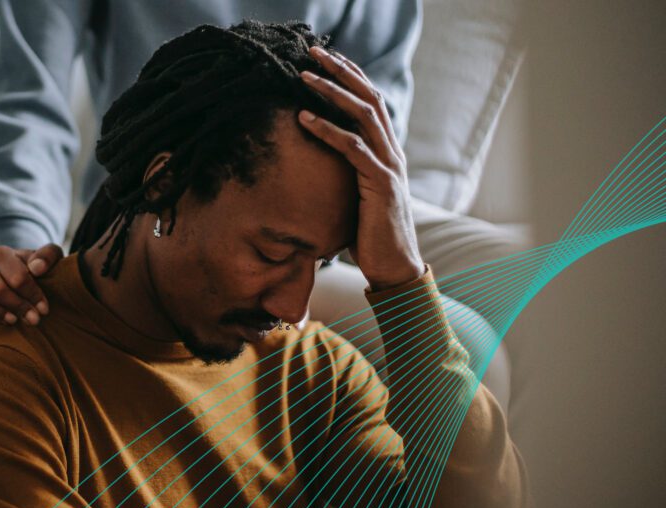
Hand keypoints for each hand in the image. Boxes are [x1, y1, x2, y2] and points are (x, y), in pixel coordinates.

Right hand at [0, 243, 63, 323]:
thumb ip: (48, 256)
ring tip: (11, 320)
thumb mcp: (47, 260)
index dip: (32, 294)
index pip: (16, 275)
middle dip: (17, 306)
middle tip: (32, 320)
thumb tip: (37, 268)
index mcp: (1, 254)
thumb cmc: (33, 270)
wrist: (15, 276)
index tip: (43, 309)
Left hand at [297, 46, 424, 290]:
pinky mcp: (380, 183)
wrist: (394, 266)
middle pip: (368, 97)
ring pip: (362, 115)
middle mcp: (392, 151)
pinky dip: (327, 131)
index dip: (350, 76)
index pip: (370, 101)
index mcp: (387, 150)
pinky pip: (353, 148)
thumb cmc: (370, 234)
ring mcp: (389, 165)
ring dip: (330, 93)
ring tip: (302, 79)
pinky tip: (303, 120)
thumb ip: (346, 174)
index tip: (325, 58)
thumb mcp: (357, 195)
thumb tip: (318, 165)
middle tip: (311, 53)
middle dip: (340, 71)